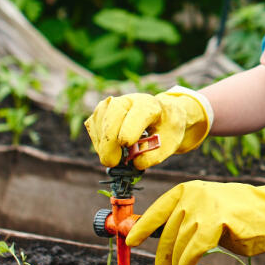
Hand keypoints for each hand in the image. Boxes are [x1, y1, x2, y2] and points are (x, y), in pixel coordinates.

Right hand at [84, 86, 212, 168]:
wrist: (163, 117)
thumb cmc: (166, 129)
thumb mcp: (170, 143)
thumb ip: (155, 155)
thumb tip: (136, 164)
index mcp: (150, 105)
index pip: (138, 113)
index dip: (130, 129)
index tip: (126, 145)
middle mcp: (130, 100)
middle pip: (113, 115)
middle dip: (109, 140)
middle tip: (112, 161)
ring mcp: (113, 104)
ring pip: (100, 120)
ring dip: (102, 143)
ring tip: (114, 158)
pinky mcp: (101, 112)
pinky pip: (93, 126)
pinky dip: (98, 142)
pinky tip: (109, 151)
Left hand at [125, 172, 264, 264]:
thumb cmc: (242, 217)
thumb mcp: (209, 214)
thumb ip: (187, 222)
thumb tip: (162, 240)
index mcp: (189, 189)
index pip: (158, 208)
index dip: (142, 226)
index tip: (130, 240)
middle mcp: (193, 194)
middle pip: (167, 229)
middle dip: (162, 252)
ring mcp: (204, 205)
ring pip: (180, 241)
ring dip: (177, 261)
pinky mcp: (216, 220)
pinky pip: (193, 248)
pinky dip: (188, 262)